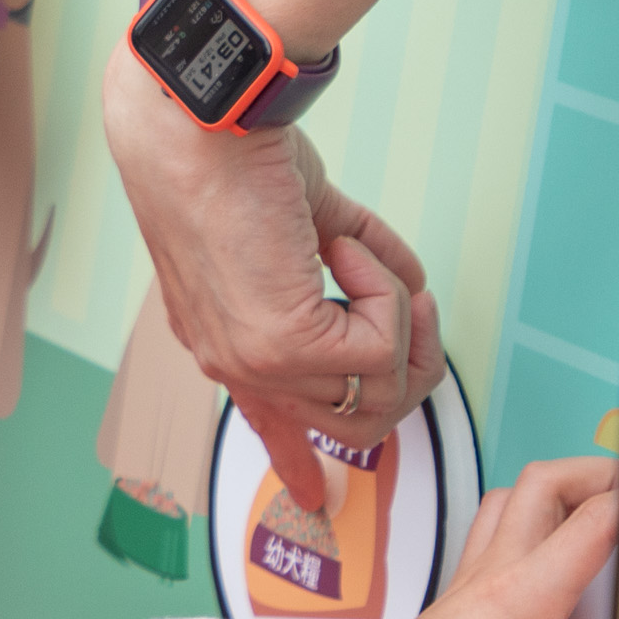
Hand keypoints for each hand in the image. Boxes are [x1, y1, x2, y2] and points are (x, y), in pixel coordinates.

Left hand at [96, 46, 439, 509]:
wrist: (201, 124)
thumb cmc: (236, 151)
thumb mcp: (302, 214)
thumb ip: (353, 257)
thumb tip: (411, 282)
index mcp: (222, 334)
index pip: (263, 418)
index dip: (294, 457)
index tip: (312, 494)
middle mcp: (235, 363)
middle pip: (357, 423)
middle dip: (412, 366)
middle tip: (417, 301)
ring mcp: (258, 364)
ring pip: (383, 387)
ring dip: (400, 313)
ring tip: (361, 252)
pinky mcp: (284, 348)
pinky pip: (383, 342)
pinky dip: (383, 284)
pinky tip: (337, 240)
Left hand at [367, 457, 618, 618]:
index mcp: (525, 594)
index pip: (595, 522)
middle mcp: (497, 573)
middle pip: (547, 482)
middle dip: (598, 471)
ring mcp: (474, 579)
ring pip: (515, 497)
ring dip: (558, 488)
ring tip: (596, 503)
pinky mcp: (460, 595)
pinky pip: (494, 530)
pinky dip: (527, 520)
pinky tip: (545, 549)